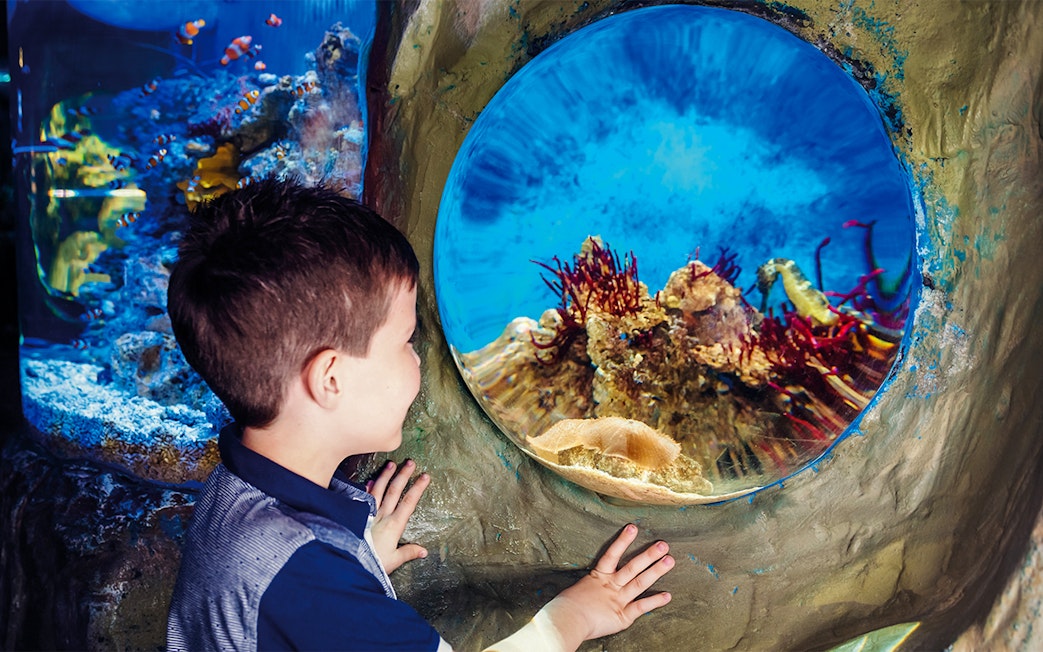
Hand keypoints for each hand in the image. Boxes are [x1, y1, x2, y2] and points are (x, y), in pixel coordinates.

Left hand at [366, 460, 430, 573]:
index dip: (418, 488)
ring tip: (391, 464)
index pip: (409, 502)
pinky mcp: (358, 517)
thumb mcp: (394, 560)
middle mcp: (382, 516)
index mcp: (394, 525)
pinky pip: (364, 499)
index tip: (425, 476)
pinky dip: (367, 488)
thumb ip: (408, 552)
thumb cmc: (373, 563)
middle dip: (403, 475)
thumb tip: (423, 550)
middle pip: (394, 491)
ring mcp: (369, 515)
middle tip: (410, 462)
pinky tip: (370, 480)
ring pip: (379, 491)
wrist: (349, 564)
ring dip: (386, 476)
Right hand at [543, 524, 672, 648]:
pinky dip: (654, 602)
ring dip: (656, 571)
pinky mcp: (622, 616)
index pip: (612, 554)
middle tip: (663, 544)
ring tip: (669, 561)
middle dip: (648, 555)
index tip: (634, 527)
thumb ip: (588, 585)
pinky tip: (668, 596)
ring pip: (640, 583)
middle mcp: (611, 586)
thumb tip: (588, 585)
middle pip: (632, 567)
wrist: (566, 621)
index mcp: (598, 577)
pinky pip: (641, 607)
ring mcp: (618, 600)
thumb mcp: (577, 589)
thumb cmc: (565, 606)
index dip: (623, 540)